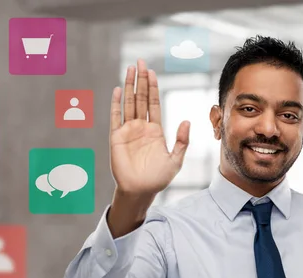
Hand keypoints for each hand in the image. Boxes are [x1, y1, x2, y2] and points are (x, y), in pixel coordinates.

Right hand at [110, 59, 189, 195]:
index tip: (152, 72)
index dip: (153, 87)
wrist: (141, 190)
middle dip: (141, 80)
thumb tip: (186, 121)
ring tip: (130, 68)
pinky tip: (119, 90)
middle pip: (141, 98)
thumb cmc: (158, 178)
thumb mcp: (176, 159)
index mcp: (155, 130)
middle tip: (141, 61)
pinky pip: (116, 117)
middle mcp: (141, 127)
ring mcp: (128, 131)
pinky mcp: (117, 138)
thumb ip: (182, 141)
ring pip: (129, 103)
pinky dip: (116, 103)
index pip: (154, 103)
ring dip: (130, 85)